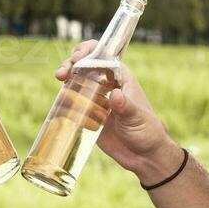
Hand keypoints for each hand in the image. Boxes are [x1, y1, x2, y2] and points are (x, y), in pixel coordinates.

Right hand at [54, 41, 182, 183]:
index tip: (79, 57)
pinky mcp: (89, 116)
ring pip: (77, 82)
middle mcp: (107, 85)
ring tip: (60, 80)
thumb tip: (115, 95)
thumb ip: (126, 107)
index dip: (89, 51)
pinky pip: (74, 104)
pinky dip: (65, 100)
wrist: (144, 156)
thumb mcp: (137, 118)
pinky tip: (60, 102)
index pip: (103, 56)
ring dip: (66, 79)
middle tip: (63, 72)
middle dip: (72, 63)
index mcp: (121, 78)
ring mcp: (97, 100)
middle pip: (86, 66)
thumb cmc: (148, 131)